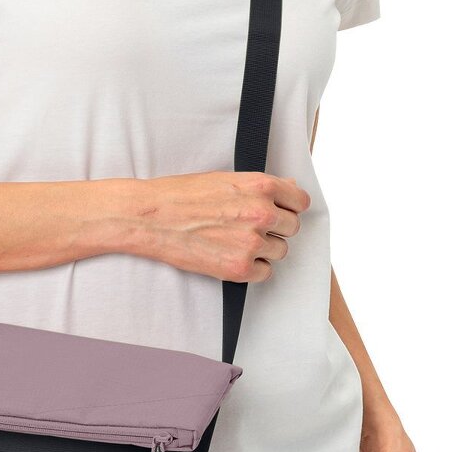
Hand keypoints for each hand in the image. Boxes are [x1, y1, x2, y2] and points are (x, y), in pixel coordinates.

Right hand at [135, 170, 310, 282]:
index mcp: (260, 186)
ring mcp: (252, 242)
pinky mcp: (240, 267)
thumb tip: (289, 189)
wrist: (151, 217)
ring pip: (280, 251)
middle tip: (250, 227)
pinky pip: (265, 272)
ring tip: (236, 241)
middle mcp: (261, 214)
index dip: (289, 207)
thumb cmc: (182, 195)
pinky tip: (232, 256)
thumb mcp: (226, 179)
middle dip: (276, 228)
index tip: (281, 212)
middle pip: (292, 227)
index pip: (300, 201)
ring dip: (264, 249)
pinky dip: (253, 268)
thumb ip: (261, 187)